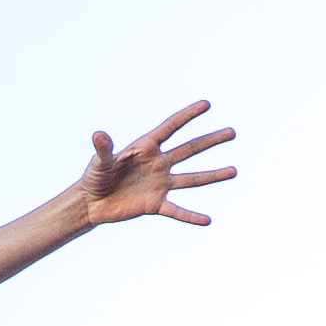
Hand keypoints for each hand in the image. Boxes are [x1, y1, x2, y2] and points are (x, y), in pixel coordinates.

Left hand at [70, 100, 236, 228]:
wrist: (92, 203)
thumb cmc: (95, 177)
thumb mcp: (99, 162)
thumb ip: (104, 149)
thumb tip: (99, 135)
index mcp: (146, 147)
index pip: (171, 128)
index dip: (188, 116)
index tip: (207, 105)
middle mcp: (158, 164)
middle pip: (189, 150)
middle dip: (210, 141)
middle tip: (232, 133)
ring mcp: (159, 184)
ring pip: (191, 178)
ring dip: (212, 175)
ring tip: (233, 171)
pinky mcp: (155, 204)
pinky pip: (176, 210)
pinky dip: (190, 216)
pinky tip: (207, 220)